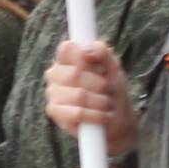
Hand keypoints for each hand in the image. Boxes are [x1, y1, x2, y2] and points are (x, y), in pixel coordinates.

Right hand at [41, 41, 137, 158]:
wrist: (117, 118)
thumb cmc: (112, 89)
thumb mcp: (112, 66)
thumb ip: (100, 51)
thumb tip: (84, 51)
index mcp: (66, 57)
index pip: (66, 49)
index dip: (85, 57)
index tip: (100, 66)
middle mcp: (54, 73)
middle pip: (75, 74)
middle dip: (99, 84)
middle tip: (107, 89)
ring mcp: (52, 92)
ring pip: (79, 95)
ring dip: (100, 102)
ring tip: (106, 104)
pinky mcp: (54, 111)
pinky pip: (77, 113)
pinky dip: (95, 115)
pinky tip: (101, 116)